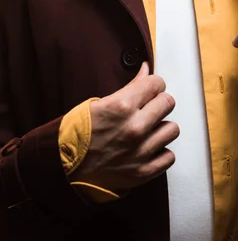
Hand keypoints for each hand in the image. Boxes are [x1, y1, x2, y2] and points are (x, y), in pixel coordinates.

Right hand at [74, 62, 178, 192]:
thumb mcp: (98, 103)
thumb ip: (129, 86)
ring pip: (172, 129)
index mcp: (122, 106)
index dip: (152, 85)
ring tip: (148, 130)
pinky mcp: (143, 172)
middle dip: (158, 103)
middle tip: (147, 109)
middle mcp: (134, 128)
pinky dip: (160, 152)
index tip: (148, 90)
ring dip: (161, 128)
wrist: (63, 168)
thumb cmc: (78, 133)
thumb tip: (146, 69)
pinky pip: (169, 156)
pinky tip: (148, 148)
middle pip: (168, 103)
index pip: (157, 83)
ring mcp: (140, 151)